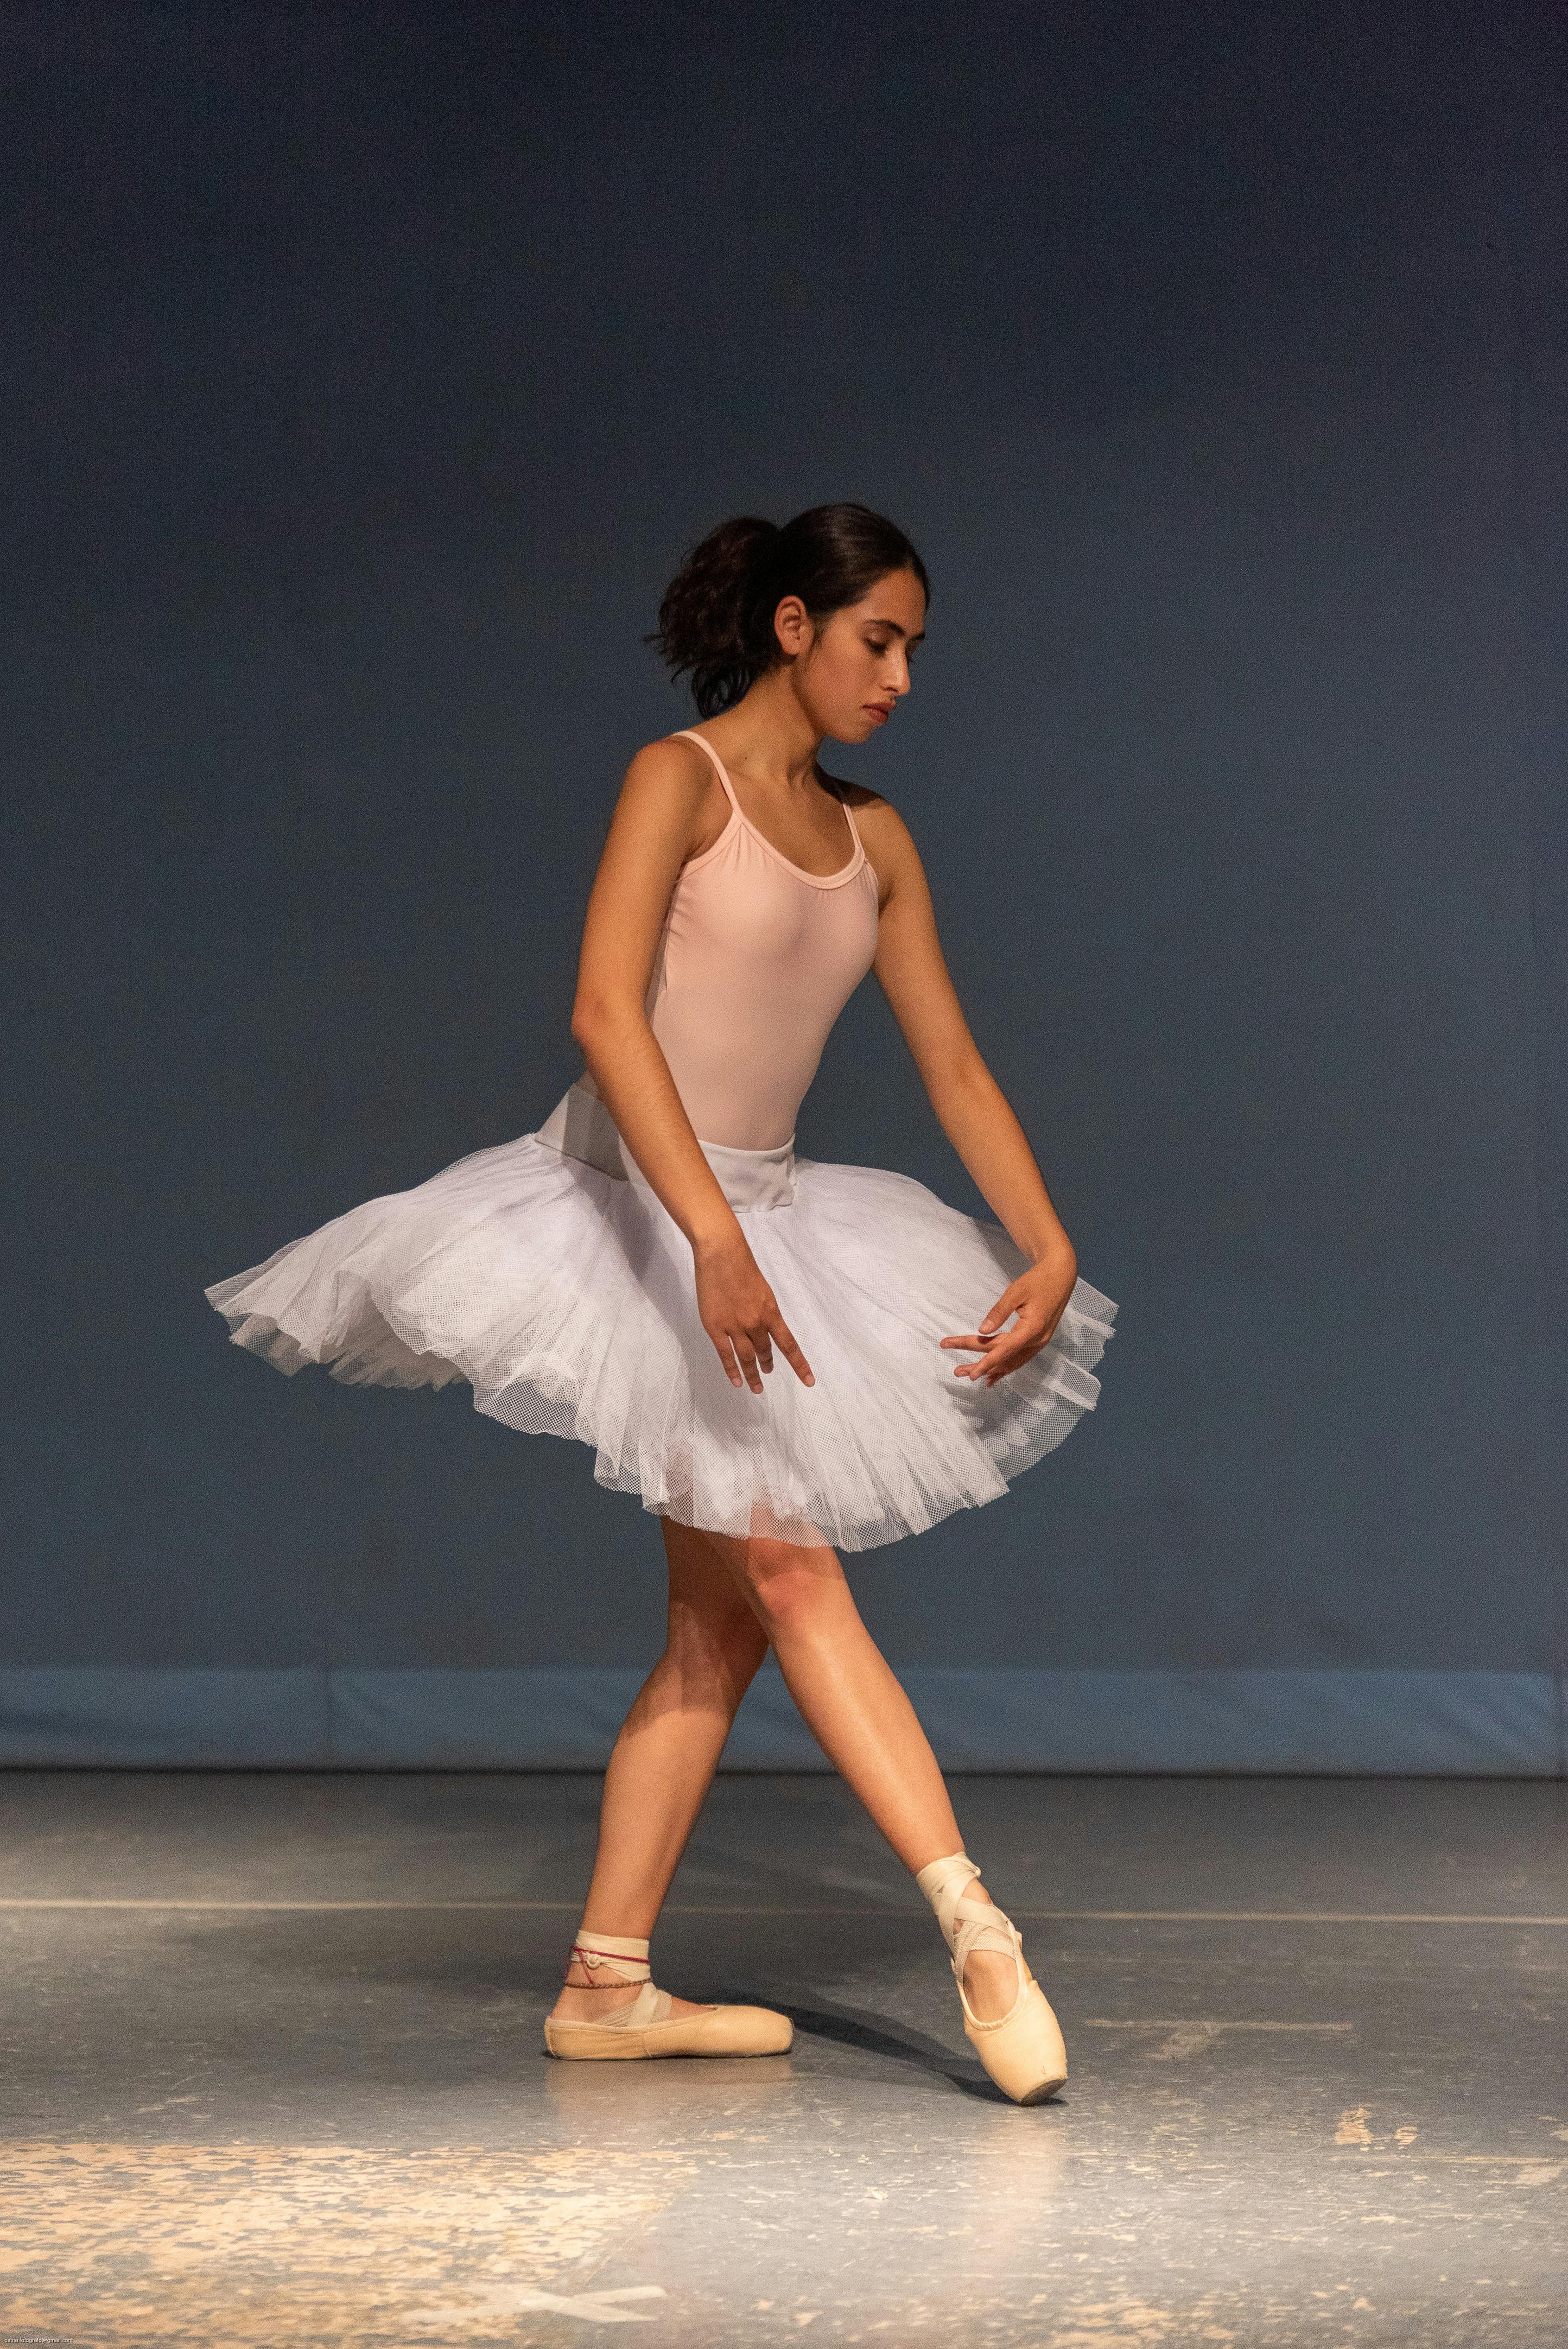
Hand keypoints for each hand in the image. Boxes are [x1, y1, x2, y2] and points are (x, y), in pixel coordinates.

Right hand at [694, 1229, 814, 1395]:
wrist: (722, 1255)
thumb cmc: (743, 1268)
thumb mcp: (764, 1292)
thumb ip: (765, 1312)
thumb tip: (765, 1328)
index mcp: (771, 1313)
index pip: (789, 1345)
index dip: (800, 1365)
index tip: (809, 1381)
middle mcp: (756, 1323)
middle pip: (765, 1351)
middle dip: (768, 1364)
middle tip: (768, 1372)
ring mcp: (735, 1327)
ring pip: (746, 1357)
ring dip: (753, 1373)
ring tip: (756, 1385)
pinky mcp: (716, 1328)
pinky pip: (725, 1355)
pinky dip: (732, 1370)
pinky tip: (737, 1382)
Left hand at [940, 1250, 1076, 1387]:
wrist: (1061, 1276)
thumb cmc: (1038, 1280)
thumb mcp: (1016, 1291)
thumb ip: (999, 1312)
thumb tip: (982, 1330)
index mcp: (1032, 1329)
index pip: (1005, 1350)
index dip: (987, 1363)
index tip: (972, 1374)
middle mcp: (1037, 1341)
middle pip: (1005, 1356)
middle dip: (981, 1364)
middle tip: (957, 1372)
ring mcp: (1039, 1342)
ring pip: (1012, 1361)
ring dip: (991, 1369)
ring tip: (969, 1373)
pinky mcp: (1038, 1340)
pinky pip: (1020, 1358)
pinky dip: (1005, 1368)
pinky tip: (992, 1376)